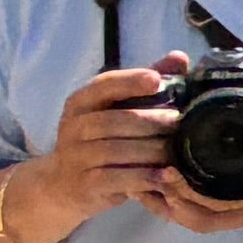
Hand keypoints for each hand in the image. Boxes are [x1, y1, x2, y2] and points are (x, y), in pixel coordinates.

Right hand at [13, 57, 189, 242]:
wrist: (62, 185)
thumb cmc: (100, 140)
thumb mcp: (115, 110)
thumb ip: (144, 85)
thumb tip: (179, 57)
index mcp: (81, 103)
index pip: (103, 86)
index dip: (129, 81)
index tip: (156, 80)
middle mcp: (72, 126)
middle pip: (113, 120)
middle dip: (150, 120)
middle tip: (180, 122)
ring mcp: (75, 156)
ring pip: (116, 150)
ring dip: (151, 150)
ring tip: (177, 150)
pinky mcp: (84, 184)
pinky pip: (116, 178)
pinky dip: (143, 177)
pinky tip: (165, 176)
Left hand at [143, 70, 242, 234]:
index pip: (215, 202)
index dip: (184, 189)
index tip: (163, 168)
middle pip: (198, 220)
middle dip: (167, 203)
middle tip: (143, 177)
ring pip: (203, 223)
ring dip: (174, 209)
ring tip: (149, 186)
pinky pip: (214, 219)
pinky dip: (189, 208)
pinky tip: (177, 189)